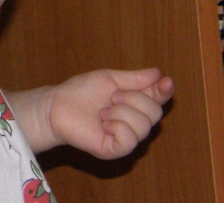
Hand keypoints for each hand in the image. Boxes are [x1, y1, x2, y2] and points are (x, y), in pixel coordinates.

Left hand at [38, 68, 173, 157]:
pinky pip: (130, 140)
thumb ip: (135, 79)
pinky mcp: (115, 150)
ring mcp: (126, 138)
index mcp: (135, 103)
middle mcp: (135, 122)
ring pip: (144, 125)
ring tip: (102, 111)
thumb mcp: (109, 79)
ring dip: (120, 112)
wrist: (57, 105)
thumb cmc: (81, 91)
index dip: (165, 91)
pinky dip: (116, 126)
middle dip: (133, 98)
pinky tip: (102, 124)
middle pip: (155, 112)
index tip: (166, 82)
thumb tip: (159, 74)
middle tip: (111, 97)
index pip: (158, 99)